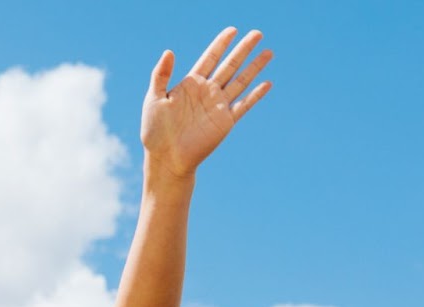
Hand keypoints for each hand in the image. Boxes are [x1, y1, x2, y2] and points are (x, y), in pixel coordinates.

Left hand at [143, 28, 272, 179]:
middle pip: (229, 65)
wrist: (166, 159)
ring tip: (268, 52)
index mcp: (191, 84)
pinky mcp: (225, 122)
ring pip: (241, 81)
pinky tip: (267, 83)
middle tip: (257, 33)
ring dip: (254, 67)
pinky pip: (244, 105)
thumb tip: (169, 51)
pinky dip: (255, 95)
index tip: (232, 30)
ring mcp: (218, 106)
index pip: (210, 58)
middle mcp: (208, 92)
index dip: (221, 44)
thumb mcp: (154, 99)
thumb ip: (161, 75)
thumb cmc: (155, 131)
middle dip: (243, 49)